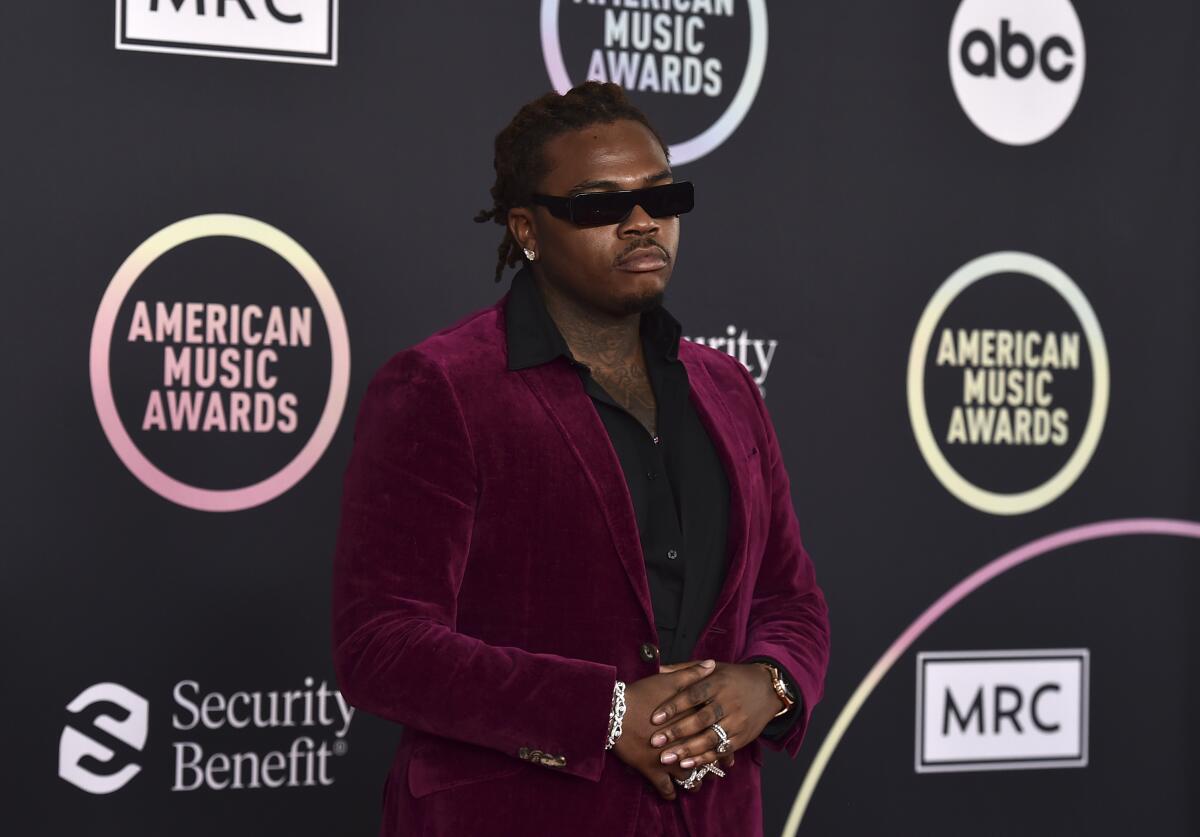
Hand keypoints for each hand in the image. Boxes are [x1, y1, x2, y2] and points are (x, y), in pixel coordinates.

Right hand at [610, 660, 723, 799]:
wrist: (612, 712)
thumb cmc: (640, 694)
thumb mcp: (668, 681)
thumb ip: (692, 674)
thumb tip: (712, 664)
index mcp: (690, 723)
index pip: (715, 736)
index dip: (725, 744)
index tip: (729, 749)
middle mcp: (683, 744)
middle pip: (705, 760)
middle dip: (713, 766)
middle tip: (717, 770)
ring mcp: (668, 760)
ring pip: (689, 778)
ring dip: (694, 781)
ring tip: (697, 782)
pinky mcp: (652, 771)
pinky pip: (665, 789)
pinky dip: (670, 793)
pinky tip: (673, 794)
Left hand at [647, 660, 783, 771]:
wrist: (768, 689)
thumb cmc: (733, 678)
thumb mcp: (713, 669)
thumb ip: (686, 670)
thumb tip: (658, 669)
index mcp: (718, 682)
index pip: (693, 694)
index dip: (674, 706)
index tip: (655, 717)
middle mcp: (728, 702)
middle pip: (701, 719)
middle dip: (677, 732)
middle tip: (655, 741)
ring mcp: (737, 721)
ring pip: (711, 737)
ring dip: (688, 750)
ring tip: (667, 757)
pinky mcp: (743, 737)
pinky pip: (723, 749)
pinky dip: (706, 758)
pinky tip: (689, 763)